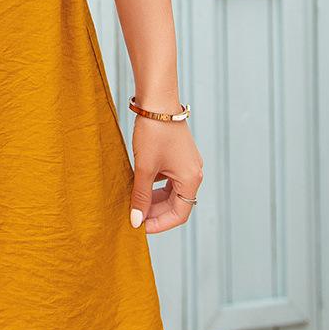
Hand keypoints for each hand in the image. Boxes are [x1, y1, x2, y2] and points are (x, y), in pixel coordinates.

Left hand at [128, 113, 202, 232]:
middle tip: (134, 217)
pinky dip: (155, 185)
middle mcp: (194, 173)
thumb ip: (141, 196)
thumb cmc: (153, 133)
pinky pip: (169, 179)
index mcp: (191, 179)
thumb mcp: (144, 168)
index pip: (179, 214)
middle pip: (176, 204)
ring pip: (172, 191)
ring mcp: (188, 164)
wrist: (157, 100)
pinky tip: (138, 184)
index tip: (139, 228)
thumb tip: (136, 222)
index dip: (159, 224)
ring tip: (134, 202)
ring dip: (154, 199)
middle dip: (155, 212)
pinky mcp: (179, 155)